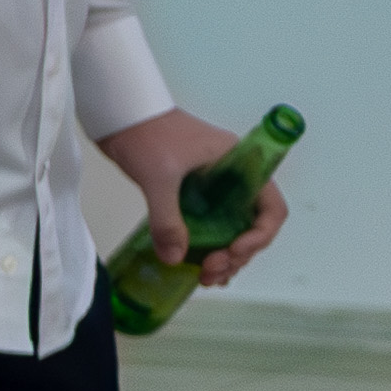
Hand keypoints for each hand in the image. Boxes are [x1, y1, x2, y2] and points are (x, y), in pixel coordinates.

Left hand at [95, 106, 287, 287]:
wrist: (120, 113)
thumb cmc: (146, 133)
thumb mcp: (159, 177)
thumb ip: (167, 219)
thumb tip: (175, 258)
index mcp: (242, 166)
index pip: (271, 208)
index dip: (259, 236)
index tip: (233, 251)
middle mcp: (234, 179)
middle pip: (252, 226)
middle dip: (237, 255)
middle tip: (210, 273)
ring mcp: (214, 189)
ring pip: (232, 231)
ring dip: (224, 257)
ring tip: (204, 278)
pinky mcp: (192, 195)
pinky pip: (209, 229)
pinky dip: (206, 249)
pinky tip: (194, 266)